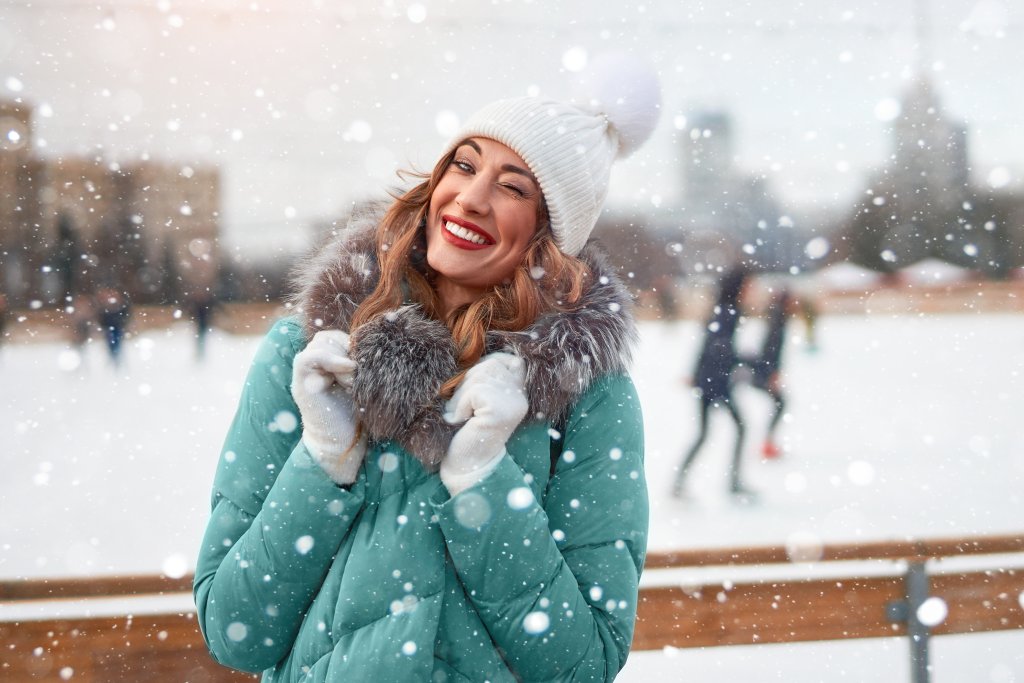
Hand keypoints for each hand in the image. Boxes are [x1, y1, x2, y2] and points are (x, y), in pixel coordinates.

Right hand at [291, 330, 365, 484]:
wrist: (341, 441)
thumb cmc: (356, 413)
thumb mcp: (361, 380)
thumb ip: (360, 361)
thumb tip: (377, 338)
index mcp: (327, 361)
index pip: (337, 336)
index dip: (352, 344)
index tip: (365, 362)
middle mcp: (313, 364)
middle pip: (329, 336)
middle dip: (348, 350)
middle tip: (359, 374)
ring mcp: (305, 372)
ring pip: (321, 343)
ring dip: (342, 357)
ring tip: (352, 381)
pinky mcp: (300, 382)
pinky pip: (309, 357)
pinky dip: (331, 359)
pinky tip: (348, 370)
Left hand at [441, 353, 528, 494]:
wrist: (466, 466)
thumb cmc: (467, 429)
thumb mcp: (478, 397)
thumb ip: (485, 376)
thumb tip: (473, 347)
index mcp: (520, 391)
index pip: (506, 358)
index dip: (484, 368)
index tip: (474, 396)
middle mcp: (522, 396)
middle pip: (489, 364)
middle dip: (467, 384)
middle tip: (463, 410)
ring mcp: (515, 403)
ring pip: (479, 375)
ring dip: (461, 397)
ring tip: (462, 417)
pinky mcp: (502, 410)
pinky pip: (474, 391)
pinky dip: (460, 405)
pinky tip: (463, 422)